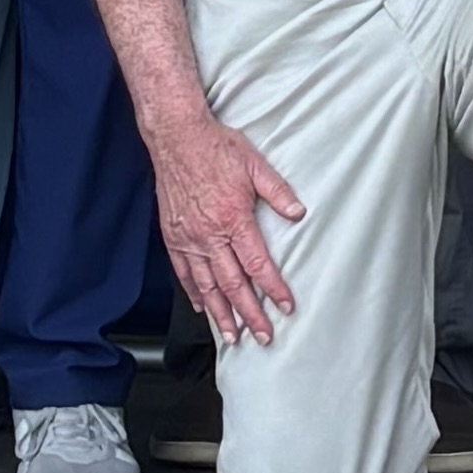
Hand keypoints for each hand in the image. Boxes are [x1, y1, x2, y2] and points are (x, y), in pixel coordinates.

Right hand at [144, 109, 303, 347]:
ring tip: (232, 335)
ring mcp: (189, 237)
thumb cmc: (216, 147)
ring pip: (206, 285)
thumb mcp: (255, 165)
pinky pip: (183, 271)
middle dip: (250, 314)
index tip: (286, 307)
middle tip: (262, 336)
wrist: (177, 136)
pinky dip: (193, 292)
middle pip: (233, 284)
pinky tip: (202, 307)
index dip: (274, 289)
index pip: (258, 264)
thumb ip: (278, 192)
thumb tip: (298, 213)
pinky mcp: (173, 235)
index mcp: (233, 218)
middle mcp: (209, 234)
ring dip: (221, 313)